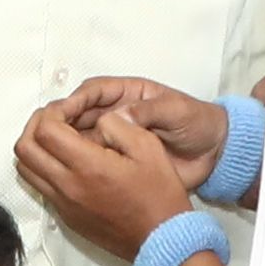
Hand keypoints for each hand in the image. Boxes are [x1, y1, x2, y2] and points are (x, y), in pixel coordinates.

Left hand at [14, 96, 200, 258]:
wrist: (161, 240)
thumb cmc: (159, 197)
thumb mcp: (148, 147)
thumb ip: (117, 124)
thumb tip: (96, 119)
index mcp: (87, 166)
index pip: (45, 130)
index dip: (52, 111)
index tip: (67, 108)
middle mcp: (68, 187)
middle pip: (24, 148)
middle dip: (35, 125)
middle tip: (56, 118)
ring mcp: (64, 205)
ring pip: (25, 169)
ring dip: (35, 147)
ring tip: (58, 138)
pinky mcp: (66, 217)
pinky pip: (41, 187)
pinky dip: (43, 167)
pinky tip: (68, 161)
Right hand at [47, 76, 230, 186]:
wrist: (215, 154)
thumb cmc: (198, 123)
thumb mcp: (176, 111)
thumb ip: (148, 111)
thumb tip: (117, 116)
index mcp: (128, 94)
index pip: (92, 92)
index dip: (73, 101)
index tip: (60, 115)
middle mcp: (116, 113)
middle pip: (78, 114)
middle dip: (61, 124)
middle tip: (48, 138)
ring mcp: (115, 137)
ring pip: (79, 137)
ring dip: (67, 146)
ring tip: (56, 159)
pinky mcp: (118, 160)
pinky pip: (92, 159)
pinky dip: (79, 164)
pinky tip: (71, 174)